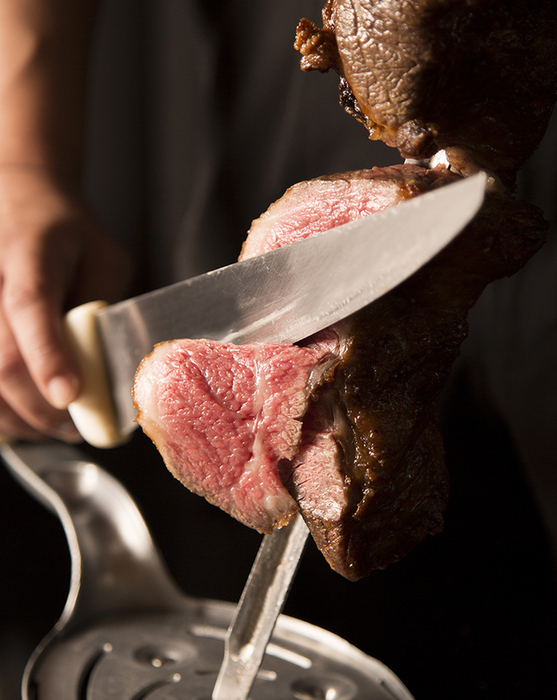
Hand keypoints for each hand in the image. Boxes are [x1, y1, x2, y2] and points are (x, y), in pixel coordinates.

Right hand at [0, 166, 132, 440]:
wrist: (19, 205)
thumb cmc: (68, 236)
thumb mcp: (104, 258)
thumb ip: (103, 303)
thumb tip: (107, 364)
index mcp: (30, 254)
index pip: (31, 307)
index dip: (49, 357)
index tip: (70, 397)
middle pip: (3, 359)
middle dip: (40, 408)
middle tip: (74, 429)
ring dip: (17, 418)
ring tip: (51, 428)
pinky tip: (21, 418)